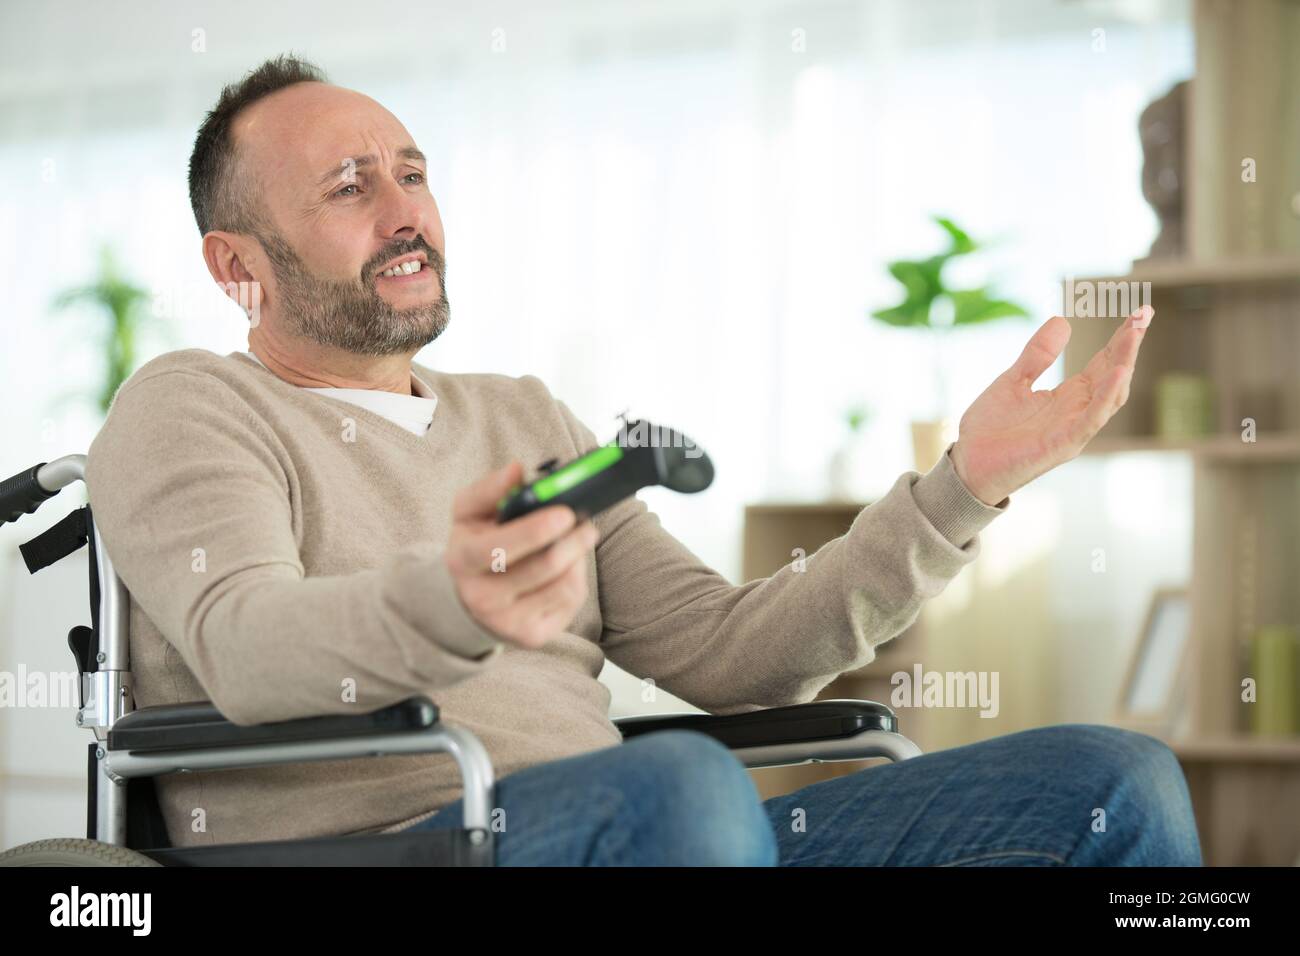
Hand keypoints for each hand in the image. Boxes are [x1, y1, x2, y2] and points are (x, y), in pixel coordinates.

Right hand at [444, 460, 598, 648]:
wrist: (468, 599)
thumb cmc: (475, 545)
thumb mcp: (469, 514)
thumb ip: (490, 488)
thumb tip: (516, 470)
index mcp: (462, 562)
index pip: (497, 549)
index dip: (533, 531)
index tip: (564, 513)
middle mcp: (481, 599)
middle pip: (541, 568)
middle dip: (572, 542)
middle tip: (586, 523)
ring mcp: (507, 623)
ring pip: (563, 586)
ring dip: (577, 558)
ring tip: (576, 541)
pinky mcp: (532, 636)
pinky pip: (570, 602)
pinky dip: (576, 577)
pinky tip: (568, 566)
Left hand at [949, 305, 1153, 505]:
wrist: (968, 464)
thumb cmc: (990, 429)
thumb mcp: (1012, 381)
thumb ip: (1036, 356)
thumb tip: (1063, 321)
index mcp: (1068, 397)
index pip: (1103, 364)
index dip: (1121, 339)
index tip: (1139, 312)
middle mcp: (1078, 412)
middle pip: (1113, 375)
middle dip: (1129, 345)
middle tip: (1145, 312)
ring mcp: (1074, 429)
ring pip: (1110, 395)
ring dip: (1124, 363)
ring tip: (1135, 332)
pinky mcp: (1063, 444)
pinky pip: (1091, 420)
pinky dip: (1106, 397)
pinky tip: (1118, 373)